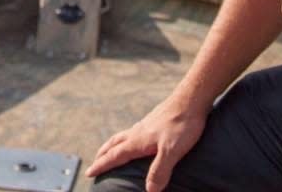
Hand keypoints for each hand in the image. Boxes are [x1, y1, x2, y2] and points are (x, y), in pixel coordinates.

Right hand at [85, 93, 207, 191]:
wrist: (192, 98)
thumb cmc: (182, 123)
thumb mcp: (172, 150)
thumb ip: (159, 170)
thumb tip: (149, 191)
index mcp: (138, 140)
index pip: (115, 155)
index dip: (102, 165)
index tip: (89, 172)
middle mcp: (138, 131)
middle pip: (114, 143)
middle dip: (103, 154)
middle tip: (94, 162)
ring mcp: (146, 125)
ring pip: (123, 135)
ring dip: (113, 145)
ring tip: (110, 150)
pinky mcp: (155, 121)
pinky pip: (134, 131)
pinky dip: (127, 138)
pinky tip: (137, 139)